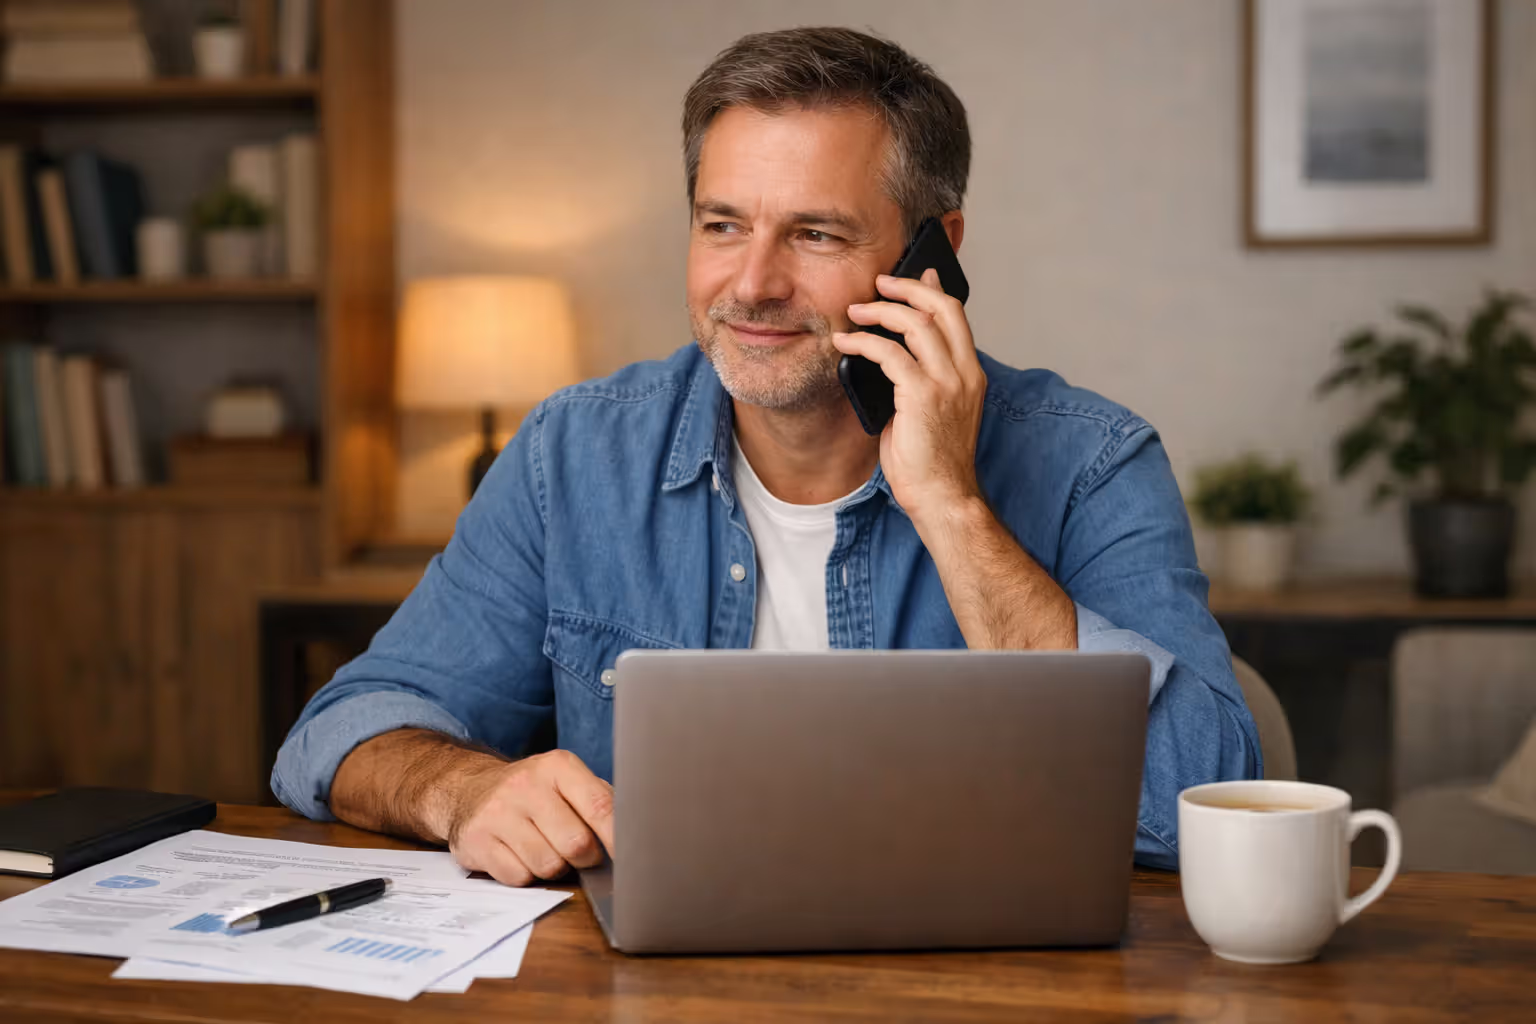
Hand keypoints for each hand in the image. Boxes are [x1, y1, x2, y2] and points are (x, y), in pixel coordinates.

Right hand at [445, 749, 614, 885]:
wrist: (470, 791)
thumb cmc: (533, 792)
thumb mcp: (567, 781)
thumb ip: (600, 802)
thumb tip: (634, 835)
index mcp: (558, 766)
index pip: (599, 805)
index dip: (618, 838)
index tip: (631, 857)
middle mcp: (526, 785)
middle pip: (576, 844)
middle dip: (584, 858)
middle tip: (578, 853)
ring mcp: (498, 813)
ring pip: (548, 866)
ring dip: (554, 868)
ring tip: (546, 849)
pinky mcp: (477, 842)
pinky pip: (519, 878)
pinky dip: (525, 876)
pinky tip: (520, 856)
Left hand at [832, 269, 987, 524]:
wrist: (942, 497)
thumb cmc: (932, 461)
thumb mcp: (932, 410)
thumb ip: (919, 377)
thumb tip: (896, 352)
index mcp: (970, 374)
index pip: (956, 315)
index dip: (933, 290)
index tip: (915, 275)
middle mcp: (964, 372)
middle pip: (941, 307)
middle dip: (908, 287)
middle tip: (879, 283)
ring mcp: (947, 382)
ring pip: (916, 323)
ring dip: (880, 311)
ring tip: (855, 311)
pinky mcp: (923, 396)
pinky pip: (890, 353)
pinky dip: (863, 343)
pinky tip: (845, 345)